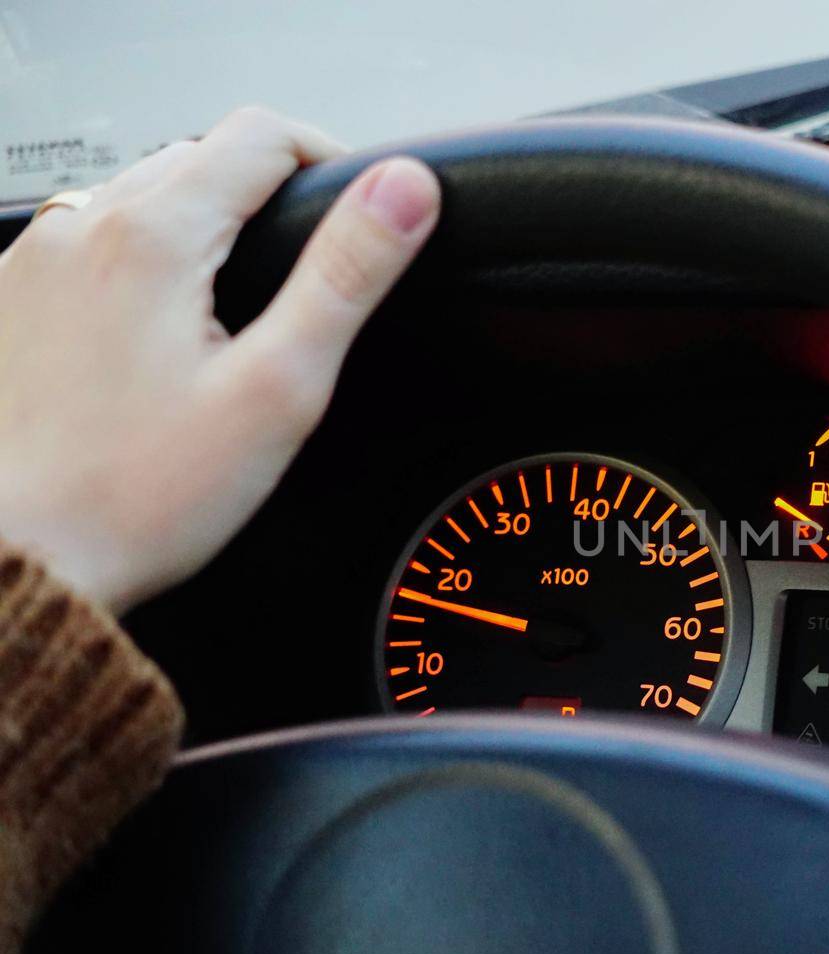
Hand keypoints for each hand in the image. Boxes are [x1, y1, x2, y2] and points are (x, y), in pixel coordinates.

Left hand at [0, 107, 439, 612]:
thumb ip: (348, 275)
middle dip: (268, 196)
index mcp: (153, 235)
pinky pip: (93, 243)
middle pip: (202, 158)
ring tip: (240, 312)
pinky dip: (144, 265)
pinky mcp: (11, 299)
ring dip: (204, 227)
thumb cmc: (143, 495)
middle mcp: (79, 226)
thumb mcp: (280, 388)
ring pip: (143, 196)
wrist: (23, 559)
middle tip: (311, 276)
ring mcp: (33, 260)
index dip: (331, 160)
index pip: (263, 134)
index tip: (362, 212)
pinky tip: (165, 338)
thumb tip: (404, 190)